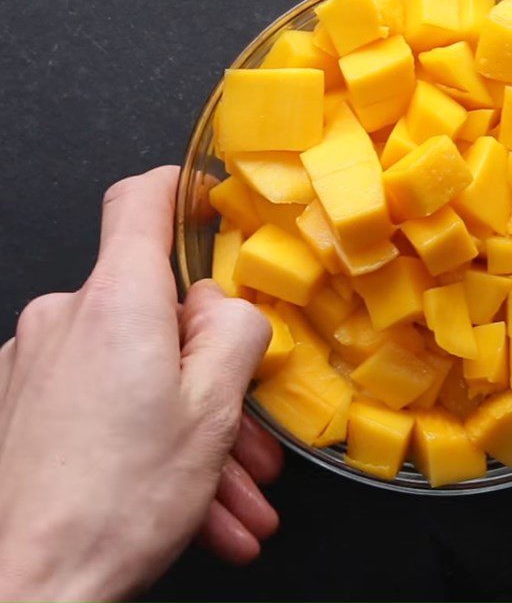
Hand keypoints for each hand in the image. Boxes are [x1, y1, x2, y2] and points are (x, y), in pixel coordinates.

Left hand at [0, 167, 281, 600]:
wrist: (23, 592)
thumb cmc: (116, 503)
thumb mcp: (213, 407)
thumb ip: (234, 330)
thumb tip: (223, 308)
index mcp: (117, 301)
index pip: (139, 202)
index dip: (178, 189)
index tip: (207, 199)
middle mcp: (67, 318)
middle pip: (156, 312)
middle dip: (211, 372)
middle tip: (248, 440)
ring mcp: (36, 362)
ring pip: (137, 370)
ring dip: (188, 426)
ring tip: (229, 496)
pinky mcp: (23, 403)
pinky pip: (103, 400)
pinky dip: (145, 438)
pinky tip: (188, 505)